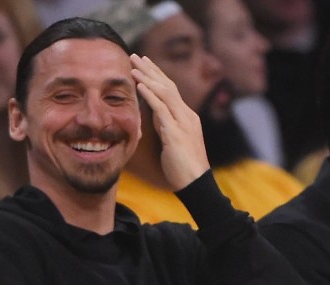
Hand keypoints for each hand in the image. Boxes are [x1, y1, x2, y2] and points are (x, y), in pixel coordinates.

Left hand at [130, 54, 209, 190]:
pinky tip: (140, 85)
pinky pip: (162, 109)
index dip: (156, 76)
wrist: (196, 183)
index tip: (144, 65)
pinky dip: (150, 95)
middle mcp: (186, 115)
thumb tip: (157, 117)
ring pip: (165, 92)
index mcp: (186, 117)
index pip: (170, 90)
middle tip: (135, 56)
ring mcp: (182, 122)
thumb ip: (166, 127)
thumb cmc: (183, 168)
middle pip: (168, 85)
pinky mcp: (176, 133)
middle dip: (151, 70)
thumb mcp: (172, 143)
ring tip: (134, 66)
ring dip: (148, 77)